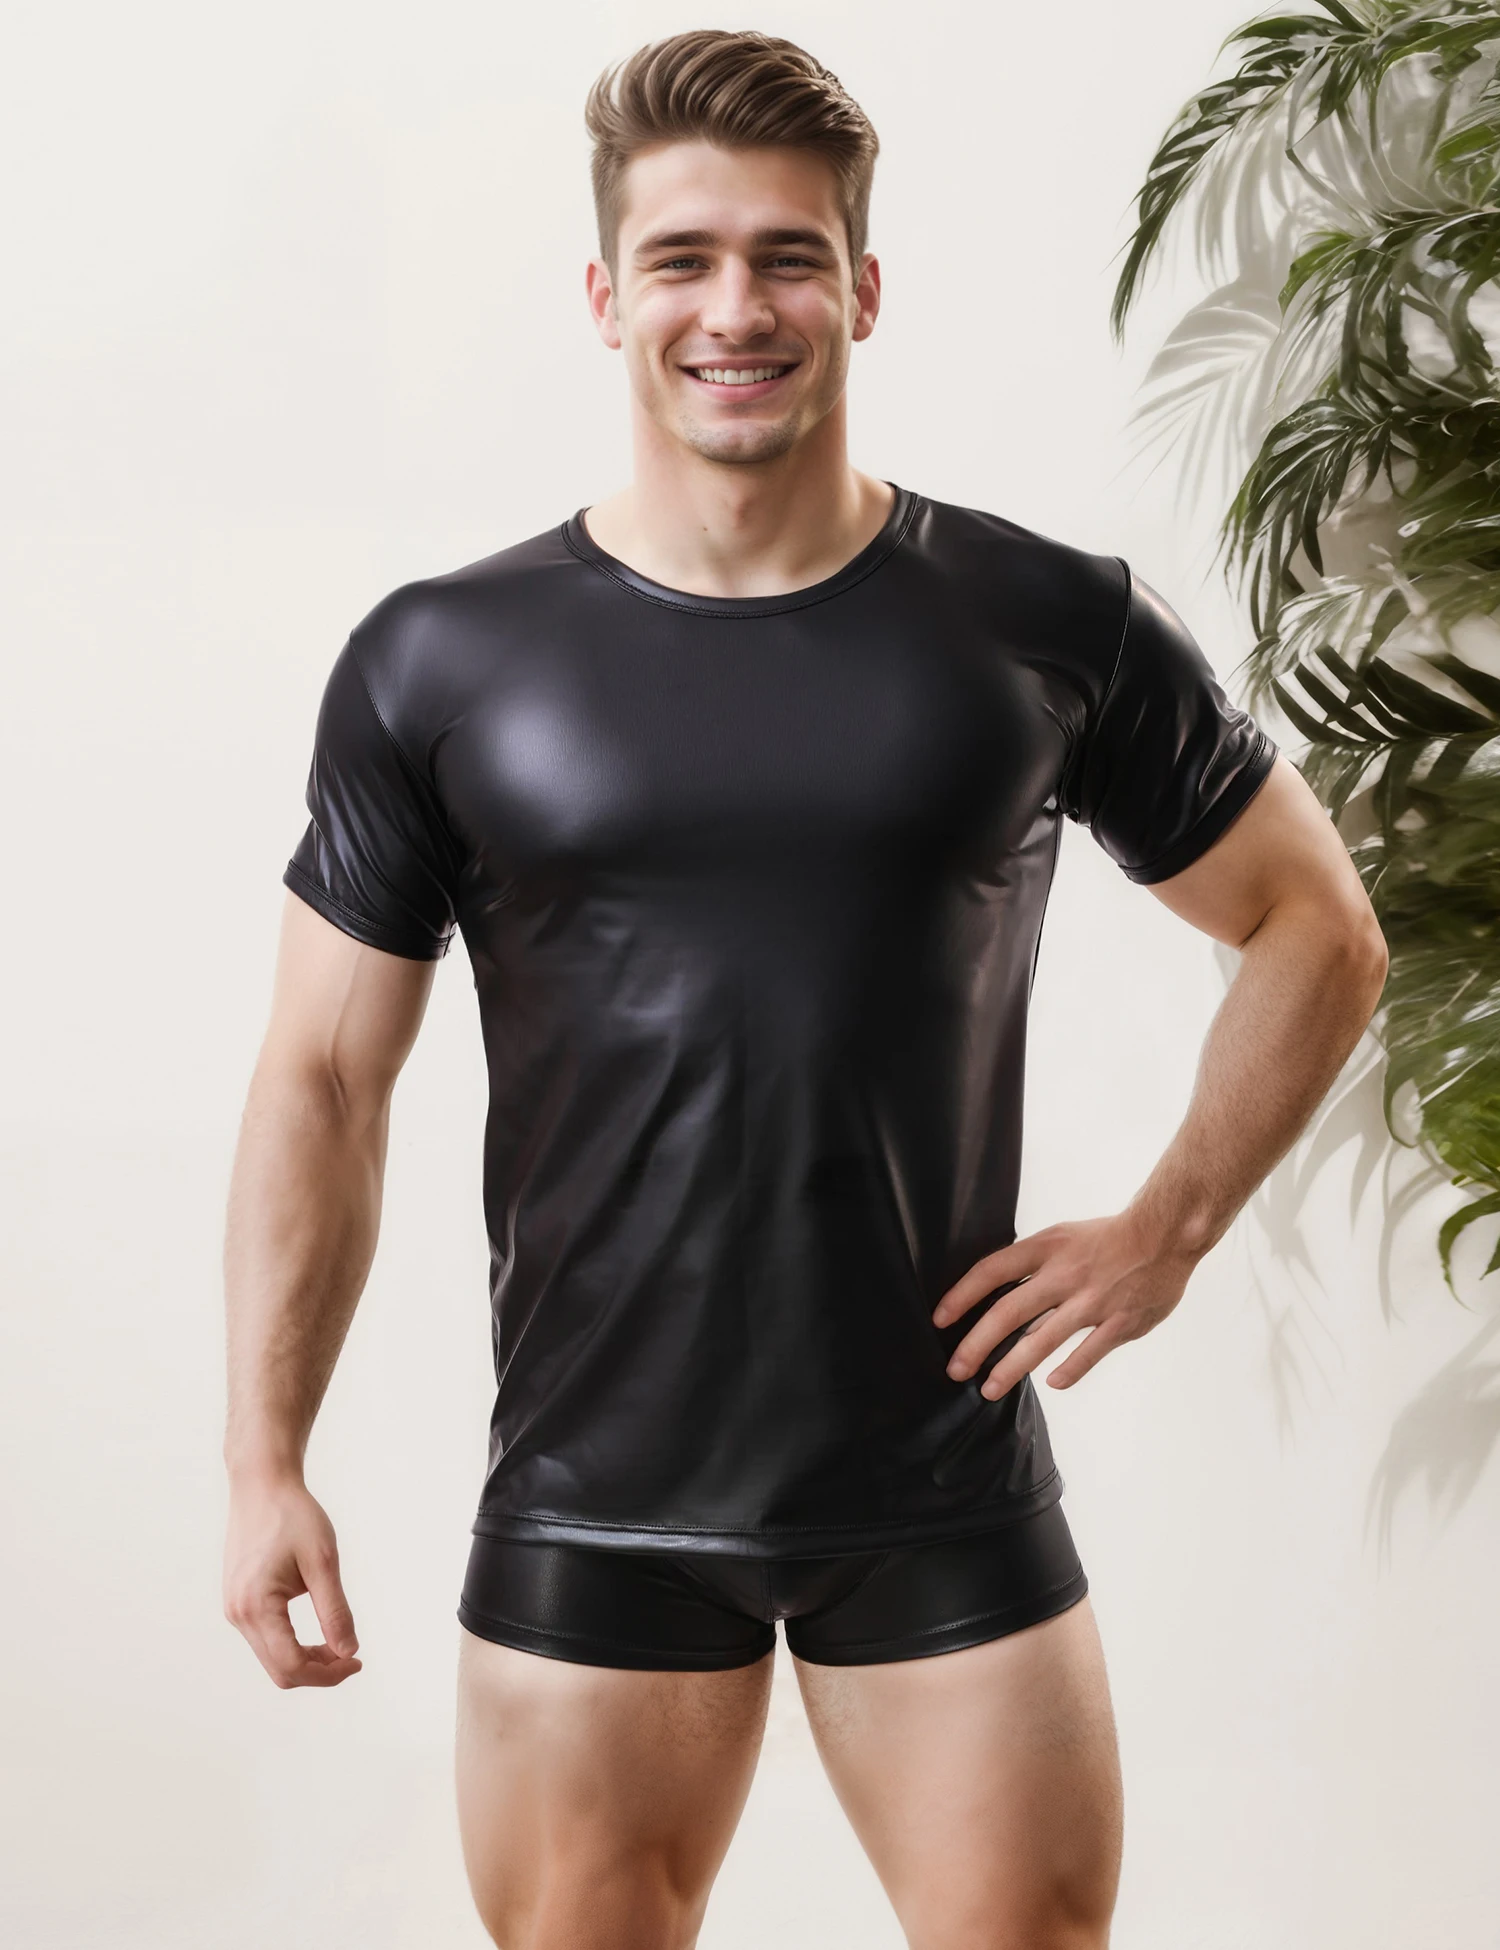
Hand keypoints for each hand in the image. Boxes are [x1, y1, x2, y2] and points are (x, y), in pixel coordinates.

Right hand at [223, 1475, 361, 1687]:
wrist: (261, 1485)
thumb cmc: (294, 1516)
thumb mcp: (323, 1562)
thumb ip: (335, 1610)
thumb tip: (349, 1652)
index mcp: (256, 1605)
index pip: (291, 1665)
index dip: (328, 1673)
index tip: (358, 1660)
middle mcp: (238, 1614)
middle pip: (279, 1670)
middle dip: (318, 1671)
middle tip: (352, 1657)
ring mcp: (234, 1610)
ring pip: (270, 1658)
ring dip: (305, 1660)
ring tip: (338, 1643)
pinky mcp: (238, 1603)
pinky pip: (264, 1641)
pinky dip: (291, 1646)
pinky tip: (317, 1633)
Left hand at [932, 1210, 1200, 1398]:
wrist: (1165, 1234)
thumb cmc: (1108, 1238)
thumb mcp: (1062, 1238)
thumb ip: (1033, 1266)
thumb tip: (997, 1293)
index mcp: (1046, 1248)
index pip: (992, 1271)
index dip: (962, 1296)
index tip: (940, 1319)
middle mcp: (1064, 1274)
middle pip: (1008, 1312)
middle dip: (976, 1344)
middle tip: (955, 1370)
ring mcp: (1093, 1301)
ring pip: (1042, 1339)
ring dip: (1011, 1367)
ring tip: (989, 1389)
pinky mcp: (1121, 1322)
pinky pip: (1089, 1351)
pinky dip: (1070, 1369)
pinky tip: (1053, 1383)